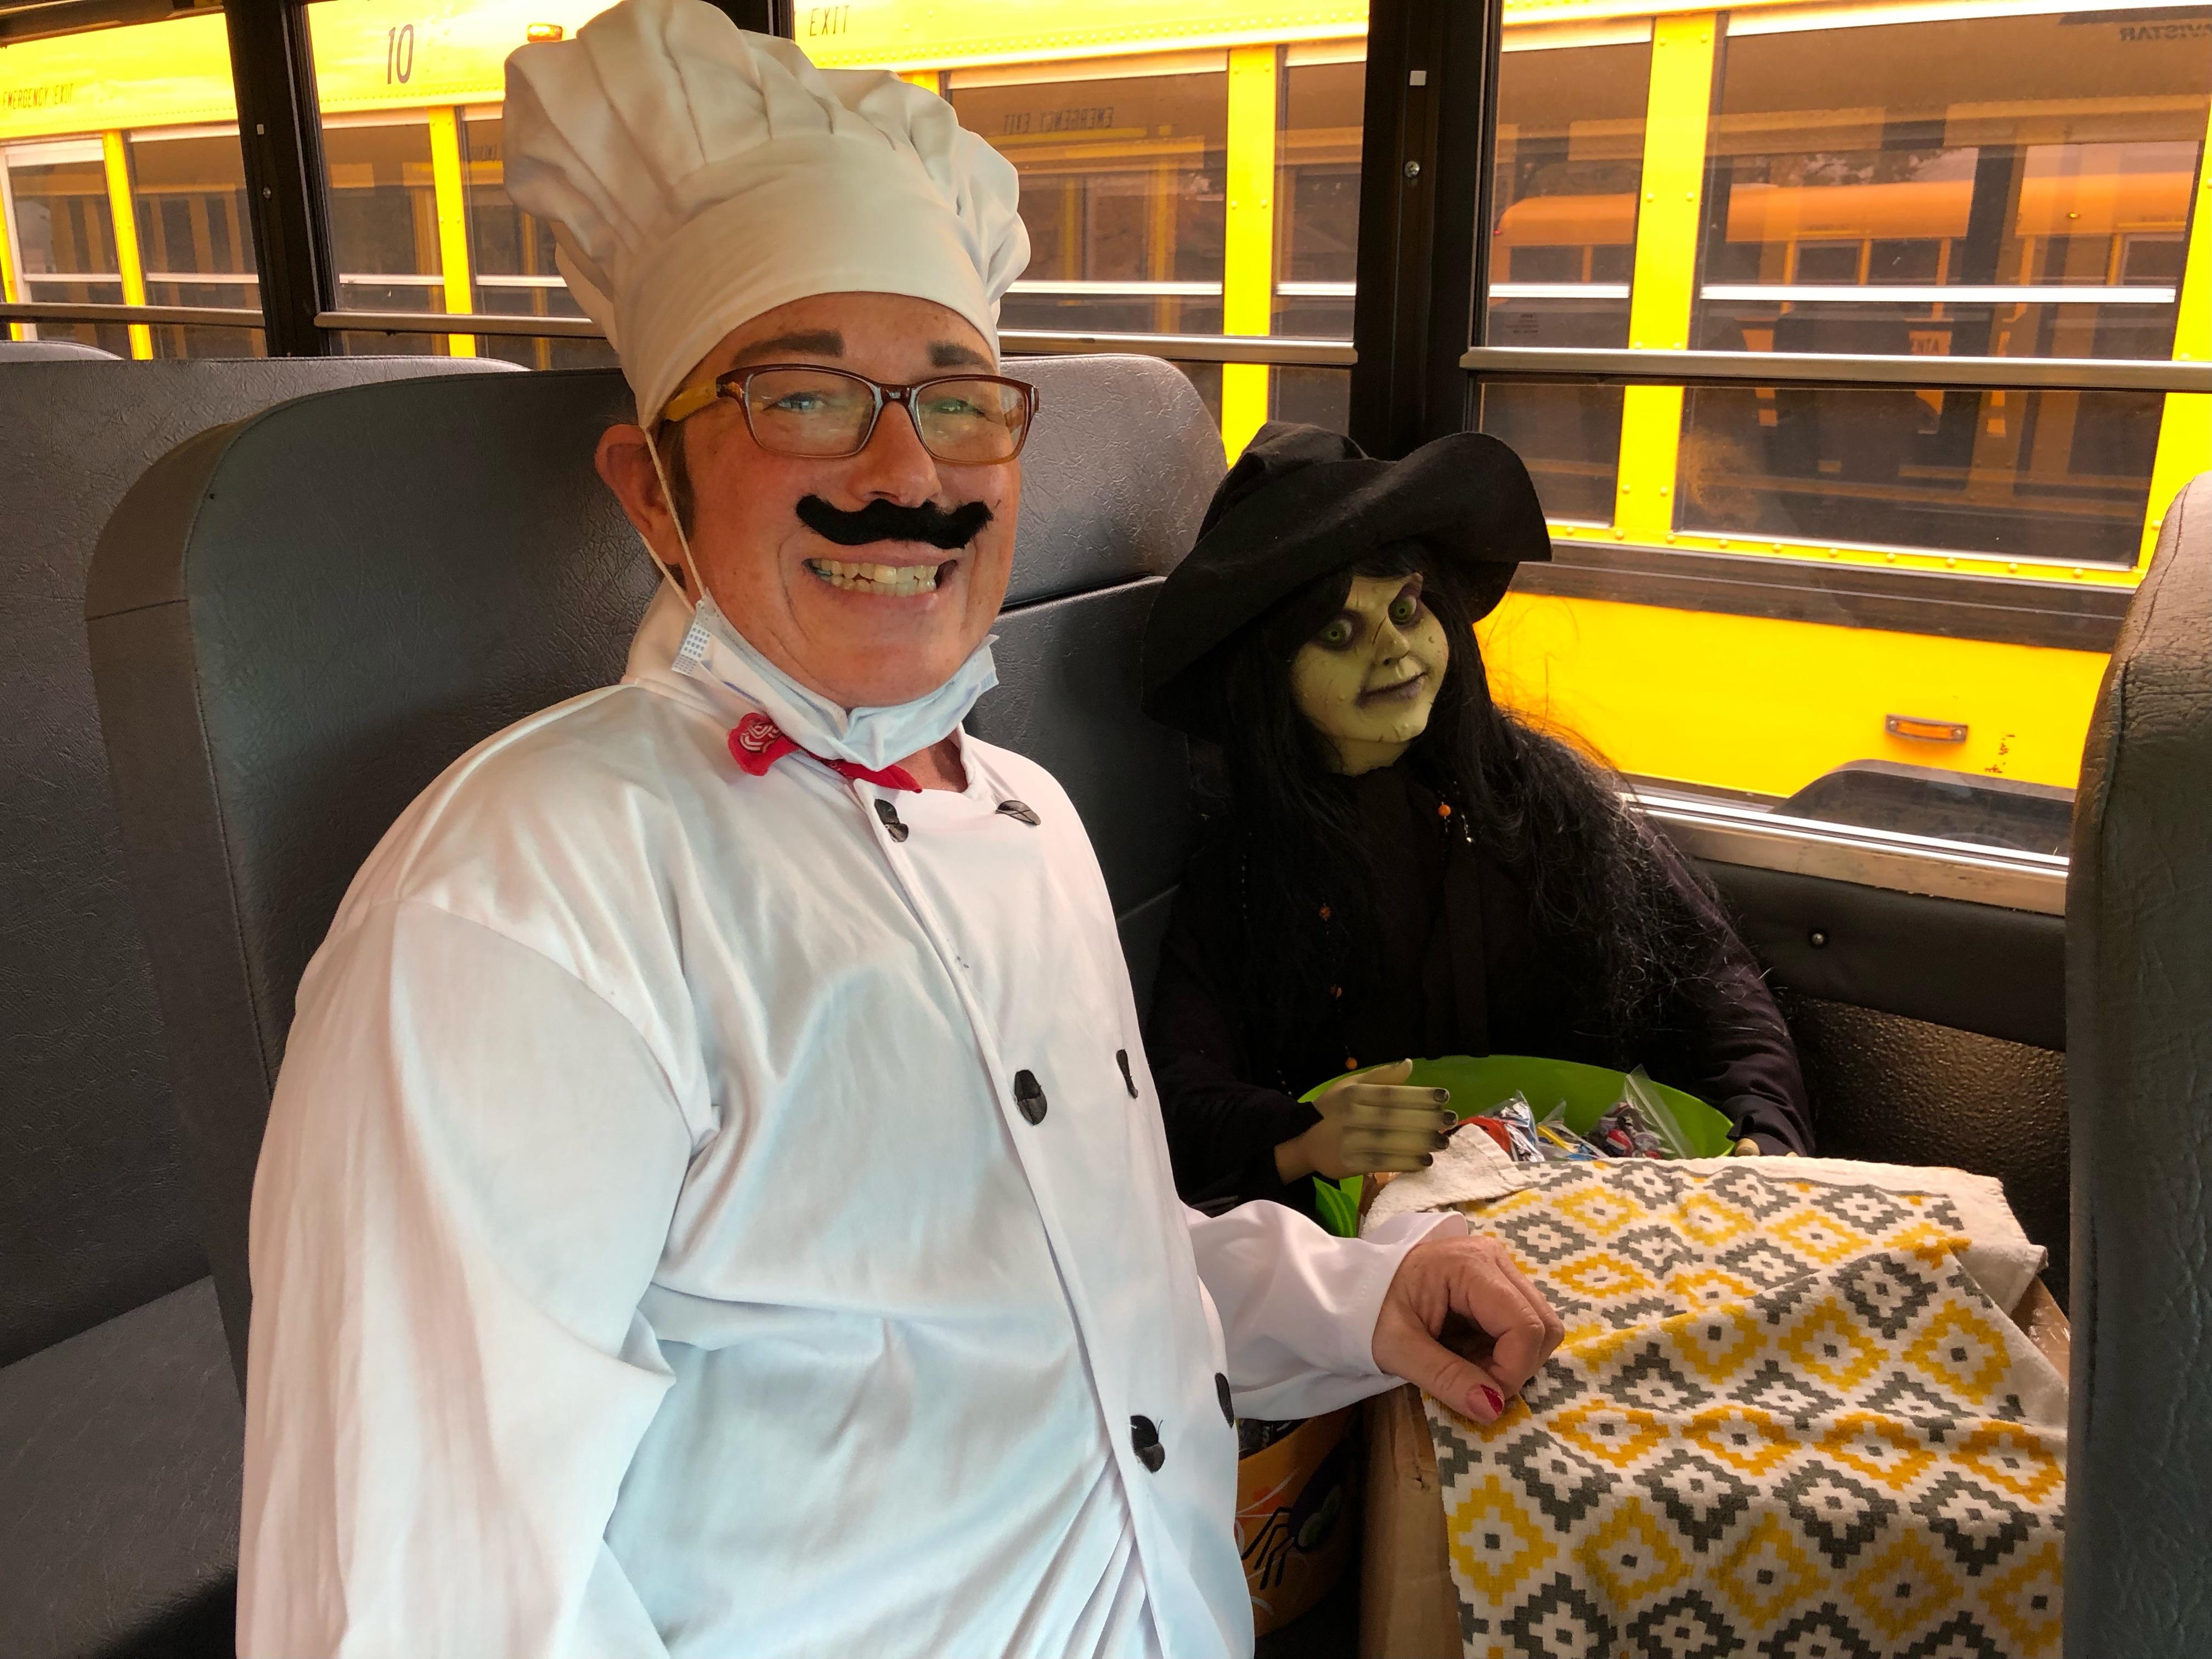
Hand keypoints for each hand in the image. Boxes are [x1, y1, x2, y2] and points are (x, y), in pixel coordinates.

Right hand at [1275, 1059, 1454, 1181]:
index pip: (1391, 1094)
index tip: (1444, 1096)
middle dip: (1426, 1119)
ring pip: (1389, 1142)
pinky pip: (1382, 1163)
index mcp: (1352, 1093)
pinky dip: (1405, 1163)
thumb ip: (1381, 1077)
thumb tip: (1409, 1064)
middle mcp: (1350, 1115)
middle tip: (1450, 1120)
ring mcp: (1348, 1141)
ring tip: (1443, 1142)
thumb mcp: (1350, 1086)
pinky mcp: (1348, 1164)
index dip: (1419, 1095)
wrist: (1302, 1140)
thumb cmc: (1332, 1110)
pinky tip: (1424, 1161)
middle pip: (1393, 1118)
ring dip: (1420, 1143)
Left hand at [1371, 1233, 1565, 1424]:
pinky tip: (1469, 1353)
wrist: (1348, 1288)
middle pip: (1543, 1325)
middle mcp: (1494, 1259)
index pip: (1526, 1327)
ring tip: (1466, 1366)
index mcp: (1471, 1265)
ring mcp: (1498, 1268)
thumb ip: (1445, 1377)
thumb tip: (1493, 1410)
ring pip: (1539, 1327)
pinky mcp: (1496, 1283)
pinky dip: (1505, 1351)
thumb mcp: (1397, 1347)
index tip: (1480, 1396)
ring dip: (1512, 1360)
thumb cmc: (1366, 1311)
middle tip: (1471, 1381)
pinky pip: (1523, 1324)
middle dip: (1516, 1366)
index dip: (1512, 1371)